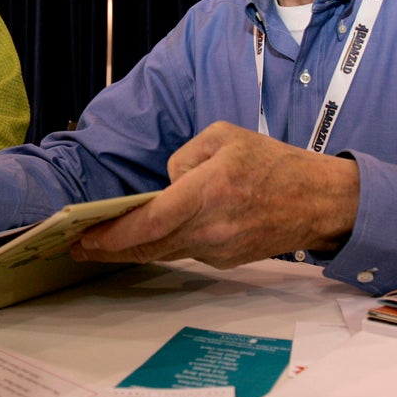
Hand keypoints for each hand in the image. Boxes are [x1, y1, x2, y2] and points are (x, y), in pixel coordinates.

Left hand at [74, 121, 359, 267]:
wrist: (319, 201)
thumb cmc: (274, 163)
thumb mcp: (225, 136)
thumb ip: (185, 156)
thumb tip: (166, 183)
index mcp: (210, 191)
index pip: (151, 220)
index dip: (114, 233)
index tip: (86, 235)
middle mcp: (212, 227)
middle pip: (148, 246)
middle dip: (108, 249)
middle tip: (77, 246)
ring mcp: (219, 249)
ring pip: (164, 253)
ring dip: (129, 252)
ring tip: (99, 246)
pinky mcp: (226, 260)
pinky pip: (185, 252)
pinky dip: (161, 247)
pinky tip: (143, 240)